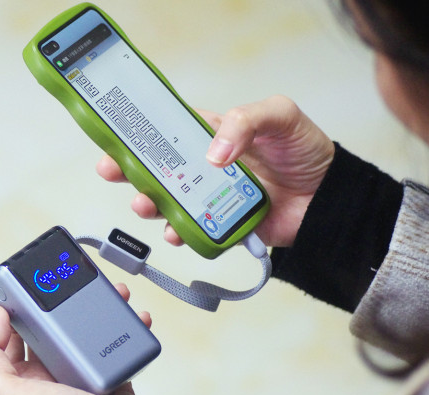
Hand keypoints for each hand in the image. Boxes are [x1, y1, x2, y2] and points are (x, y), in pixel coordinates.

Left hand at [0, 283, 156, 394]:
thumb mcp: (6, 394)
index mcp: (22, 378)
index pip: (11, 336)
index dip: (15, 312)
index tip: (26, 288)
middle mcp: (49, 375)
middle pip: (50, 328)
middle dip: (59, 303)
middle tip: (70, 284)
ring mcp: (81, 373)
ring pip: (84, 330)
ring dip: (96, 308)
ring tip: (110, 293)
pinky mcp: (110, 372)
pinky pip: (115, 341)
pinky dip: (125, 325)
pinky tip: (133, 314)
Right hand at [97, 95, 334, 247]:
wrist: (330, 199)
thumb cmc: (305, 151)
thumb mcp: (280, 116)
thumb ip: (245, 121)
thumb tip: (213, 153)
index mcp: (214, 135)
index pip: (170, 129)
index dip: (142, 132)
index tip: (117, 135)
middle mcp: (205, 167)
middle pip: (159, 167)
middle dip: (129, 169)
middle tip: (110, 170)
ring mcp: (210, 197)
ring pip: (168, 201)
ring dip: (148, 202)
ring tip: (142, 203)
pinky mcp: (220, 225)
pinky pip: (192, 231)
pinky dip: (178, 232)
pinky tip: (174, 230)